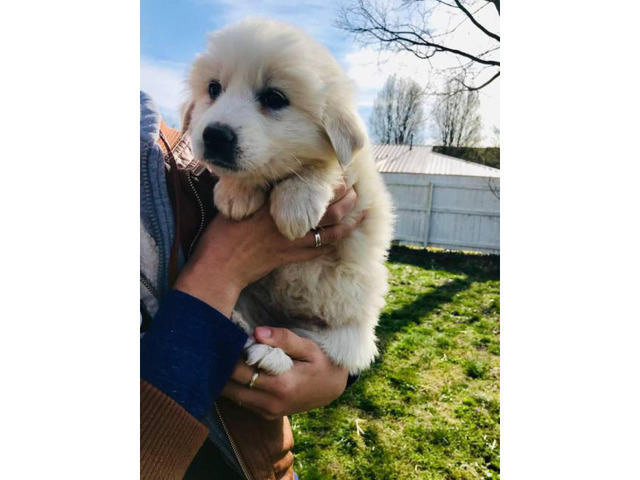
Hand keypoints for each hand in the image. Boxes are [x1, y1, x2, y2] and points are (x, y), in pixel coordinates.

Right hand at [175, 179, 362, 316]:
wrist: (218, 268)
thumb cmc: (221, 234)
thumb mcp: (237, 203)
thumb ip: (256, 191)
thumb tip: (271, 179)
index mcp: (275, 205)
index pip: (310, 189)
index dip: (326, 181)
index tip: (336, 170)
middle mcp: (289, 223)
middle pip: (328, 210)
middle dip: (345, 199)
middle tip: (355, 189)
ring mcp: (293, 243)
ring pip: (331, 232)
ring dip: (348, 220)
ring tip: (360, 211)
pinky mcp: (291, 258)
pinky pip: (321, 250)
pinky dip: (334, 241)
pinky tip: (342, 235)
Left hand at [221, 327, 348, 418]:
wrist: (332, 388)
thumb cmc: (321, 363)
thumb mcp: (308, 347)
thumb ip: (283, 339)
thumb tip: (256, 332)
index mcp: (281, 384)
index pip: (239, 370)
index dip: (228, 353)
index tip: (224, 337)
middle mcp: (271, 402)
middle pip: (229, 385)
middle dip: (223, 365)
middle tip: (221, 345)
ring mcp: (267, 411)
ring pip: (231, 395)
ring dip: (227, 377)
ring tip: (229, 356)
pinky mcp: (266, 414)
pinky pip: (241, 400)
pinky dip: (236, 386)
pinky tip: (238, 369)